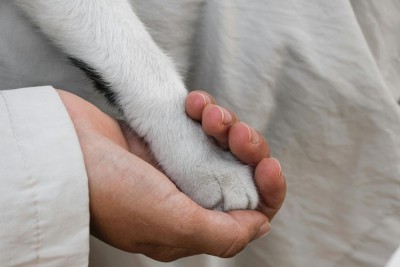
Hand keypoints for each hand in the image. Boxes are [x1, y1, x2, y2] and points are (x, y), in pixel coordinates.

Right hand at [58, 89, 285, 261]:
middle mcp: (187, 196)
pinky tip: (193, 103)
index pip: (247, 213)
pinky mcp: (167, 136)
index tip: (267, 165)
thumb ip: (221, 233)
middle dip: (247, 148)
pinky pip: (200, 122)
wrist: (62, 149)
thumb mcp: (170, 222)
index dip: (266, 189)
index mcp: (190, 225)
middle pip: (240, 173)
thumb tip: (259, 225)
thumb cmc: (108, 190)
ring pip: (223, 143)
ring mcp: (177, 164)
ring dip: (225, 123)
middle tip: (234, 133)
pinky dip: (204, 110)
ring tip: (207, 113)